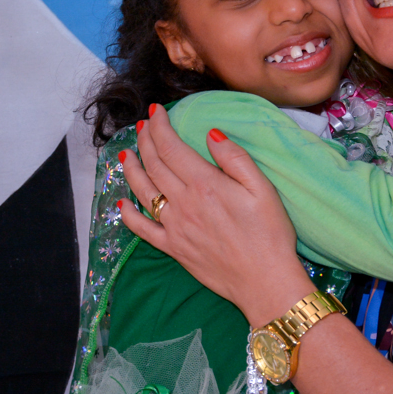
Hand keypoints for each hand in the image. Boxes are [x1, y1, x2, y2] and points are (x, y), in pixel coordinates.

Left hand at [119, 106, 312, 325]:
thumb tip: (211, 134)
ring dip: (131, 169)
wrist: (264, 281)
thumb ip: (235, 158)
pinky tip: (122, 205)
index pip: (171, 147)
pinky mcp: (173, 248)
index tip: (156, 111)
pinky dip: (128, 216)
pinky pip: (142, 229)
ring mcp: (174, 227)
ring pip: (142, 191)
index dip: (160, 127)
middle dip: (145, 140)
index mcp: (205, 184)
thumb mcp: (263, 189)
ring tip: (127, 154)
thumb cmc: (270, 234)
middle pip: (154, 164)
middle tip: (142, 125)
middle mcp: (183, 203)